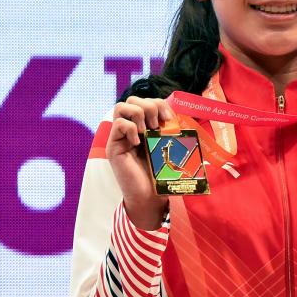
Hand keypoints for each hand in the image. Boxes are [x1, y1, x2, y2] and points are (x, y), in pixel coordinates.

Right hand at [107, 96, 172, 228]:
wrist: (151, 197)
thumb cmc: (160, 174)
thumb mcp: (169, 148)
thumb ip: (172, 132)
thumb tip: (182, 118)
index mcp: (145, 125)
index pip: (148, 100)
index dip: (160, 104)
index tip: (170, 119)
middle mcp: (131, 128)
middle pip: (133, 99)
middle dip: (149, 106)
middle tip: (157, 125)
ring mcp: (120, 136)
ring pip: (121, 106)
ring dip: (138, 114)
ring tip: (147, 131)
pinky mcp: (113, 146)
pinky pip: (117, 124)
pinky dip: (130, 128)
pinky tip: (138, 142)